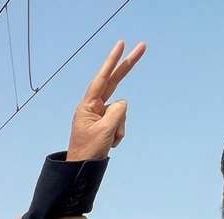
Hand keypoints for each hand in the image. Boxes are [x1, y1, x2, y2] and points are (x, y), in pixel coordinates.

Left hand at [66, 40, 145, 160]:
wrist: (82, 170)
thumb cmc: (88, 151)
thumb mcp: (105, 130)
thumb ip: (117, 112)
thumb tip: (123, 103)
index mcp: (88, 106)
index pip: (102, 79)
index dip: (112, 61)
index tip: (121, 44)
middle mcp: (93, 106)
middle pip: (114, 82)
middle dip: (127, 66)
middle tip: (142, 46)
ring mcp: (100, 115)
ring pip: (121, 112)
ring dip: (119, 128)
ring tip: (107, 142)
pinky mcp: (106, 124)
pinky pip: (120, 124)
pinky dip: (118, 135)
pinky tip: (109, 145)